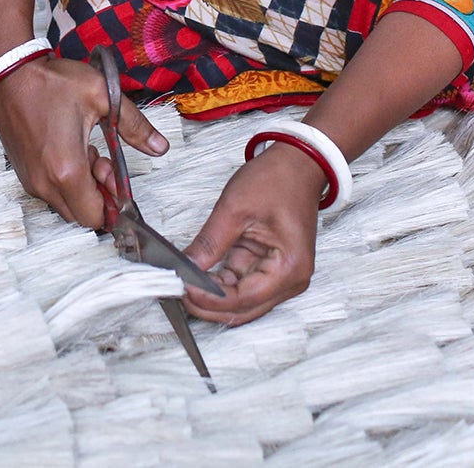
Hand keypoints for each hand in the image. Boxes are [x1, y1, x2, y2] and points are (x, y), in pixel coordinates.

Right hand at [0, 55, 167, 228]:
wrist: (9, 73)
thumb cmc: (51, 82)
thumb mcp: (102, 96)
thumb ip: (135, 126)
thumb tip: (160, 147)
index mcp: (66, 169)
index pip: (94, 217)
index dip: (113, 205)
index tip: (117, 177)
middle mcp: (44, 183)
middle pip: (80, 215)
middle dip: (98, 195)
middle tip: (102, 160)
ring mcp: (30, 179)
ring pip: (65, 204)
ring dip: (81, 187)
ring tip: (84, 150)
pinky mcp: (22, 173)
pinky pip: (50, 192)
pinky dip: (64, 181)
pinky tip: (67, 150)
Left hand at [180, 143, 322, 324]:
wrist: (297, 164)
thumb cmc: (278, 180)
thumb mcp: (234, 209)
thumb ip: (209, 243)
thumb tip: (185, 267)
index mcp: (288, 268)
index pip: (241, 300)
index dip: (207, 298)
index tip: (181, 288)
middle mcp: (290, 279)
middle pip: (242, 309)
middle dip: (207, 304)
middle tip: (176, 290)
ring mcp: (281, 276)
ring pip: (240, 302)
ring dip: (212, 296)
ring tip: (183, 282)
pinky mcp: (270, 268)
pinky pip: (242, 285)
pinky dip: (220, 284)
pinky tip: (197, 276)